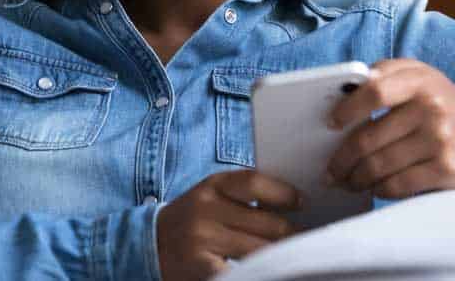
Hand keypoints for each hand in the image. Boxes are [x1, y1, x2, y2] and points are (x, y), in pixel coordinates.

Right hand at [156, 169, 302, 280]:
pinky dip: (259, 271)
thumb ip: (242, 196)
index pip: (255, 183)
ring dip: (280, 254)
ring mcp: (203, 240)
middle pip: (267, 222)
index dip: (285, 193)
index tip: (301, 203)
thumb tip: (291, 203)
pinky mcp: (203, 269)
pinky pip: (243, 271)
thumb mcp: (211, 195)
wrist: (151, 244)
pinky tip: (267, 270)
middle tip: (304, 237)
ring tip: (290, 255)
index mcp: (212, 186)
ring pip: (261, 250)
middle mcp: (206, 209)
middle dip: (291, 232)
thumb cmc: (192, 218)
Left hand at [325, 58, 454, 198]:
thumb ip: (382, 74)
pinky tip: (373, 186)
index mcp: (419, 81)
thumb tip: (343, 93)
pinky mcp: (446, 169)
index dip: (347, 110)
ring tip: (346, 181)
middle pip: (370, 138)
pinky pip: (399, 185)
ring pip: (380, 166)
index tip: (331, 124)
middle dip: (342, 159)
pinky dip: (379, 189)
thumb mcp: (415, 74)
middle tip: (331, 169)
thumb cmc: (435, 98)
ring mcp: (440, 141)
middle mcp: (431, 109)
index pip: (374, 92)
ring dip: (356, 178)